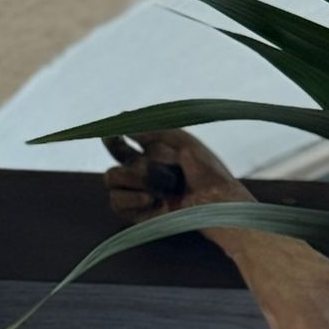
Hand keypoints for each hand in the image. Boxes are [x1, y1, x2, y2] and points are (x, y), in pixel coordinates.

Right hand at [102, 129, 252, 223]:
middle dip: (120, 153)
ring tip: (159, 185)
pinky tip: (149, 198)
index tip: (113, 132)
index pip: (119, 142)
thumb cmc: (207, 170)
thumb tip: (123, 115)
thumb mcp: (181, 140)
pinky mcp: (137, 213)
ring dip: (133, 177)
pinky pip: (116, 202)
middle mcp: (139, 172)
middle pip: (113, 156)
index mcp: (148, 154)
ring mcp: (136, 193)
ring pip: (111, 178)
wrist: (218, 201)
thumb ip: (152, 128)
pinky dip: (130, 198)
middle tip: (135, 152)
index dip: (111, 135)